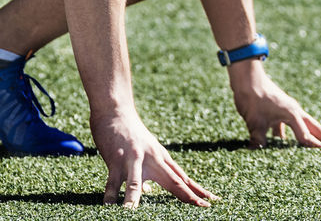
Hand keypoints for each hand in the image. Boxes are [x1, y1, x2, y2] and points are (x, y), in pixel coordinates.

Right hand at [91, 109, 217, 207]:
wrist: (114, 110)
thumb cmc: (131, 131)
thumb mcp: (148, 149)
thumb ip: (151, 170)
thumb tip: (148, 191)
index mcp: (161, 157)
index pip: (182, 177)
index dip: (196, 190)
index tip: (211, 201)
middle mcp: (151, 159)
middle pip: (171, 180)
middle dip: (186, 195)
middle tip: (201, 207)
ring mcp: (132, 160)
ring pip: (135, 183)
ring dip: (135, 199)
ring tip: (133, 213)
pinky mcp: (115, 160)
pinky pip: (112, 181)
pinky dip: (110, 195)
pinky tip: (108, 206)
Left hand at [229, 61, 320, 149]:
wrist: (245, 76)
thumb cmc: (252, 97)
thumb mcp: (254, 121)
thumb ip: (258, 139)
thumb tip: (256, 151)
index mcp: (293, 114)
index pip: (307, 137)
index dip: (317, 148)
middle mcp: (294, 111)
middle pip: (315, 128)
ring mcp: (287, 108)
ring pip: (304, 125)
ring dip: (312, 135)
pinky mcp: (278, 108)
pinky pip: (289, 123)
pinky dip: (291, 132)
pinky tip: (283, 141)